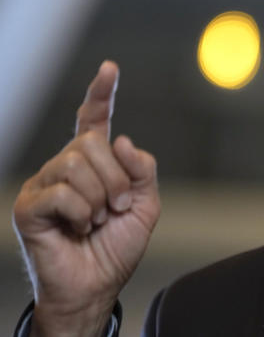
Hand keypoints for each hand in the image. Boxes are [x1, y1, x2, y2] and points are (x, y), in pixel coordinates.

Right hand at [12, 61, 159, 336]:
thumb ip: (142, 170)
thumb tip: (121, 138)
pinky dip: (81, 212)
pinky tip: (79, 228)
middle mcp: (65, 166)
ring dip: (100, 196)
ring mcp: (45, 184)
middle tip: (116, 208)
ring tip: (98, 219)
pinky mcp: (29, 205)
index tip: (110, 68)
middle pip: (92, 143)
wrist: (97, 285)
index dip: (101, 94)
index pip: (94, 120)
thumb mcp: (145, 205)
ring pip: (76, 163)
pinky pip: (61, 191)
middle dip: (116, 178)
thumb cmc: (117, 245)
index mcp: (94, 163)